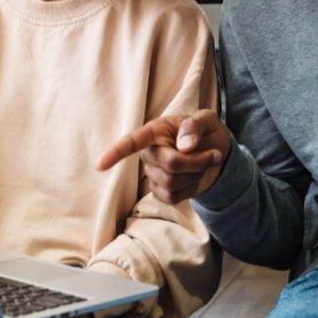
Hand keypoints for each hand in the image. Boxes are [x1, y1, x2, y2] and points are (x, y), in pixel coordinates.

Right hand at [95, 109, 232, 204]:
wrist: (217, 154)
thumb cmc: (207, 132)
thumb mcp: (207, 120)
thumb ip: (195, 126)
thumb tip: (184, 146)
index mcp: (154, 131)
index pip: (132, 142)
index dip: (116, 153)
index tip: (99, 166)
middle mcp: (149, 153)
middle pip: (169, 165)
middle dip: (196, 162)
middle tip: (213, 155)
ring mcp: (153, 174)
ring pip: (173, 183)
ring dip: (196, 174)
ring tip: (204, 163)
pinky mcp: (161, 192)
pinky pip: (173, 197)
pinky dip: (191, 188)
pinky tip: (194, 178)